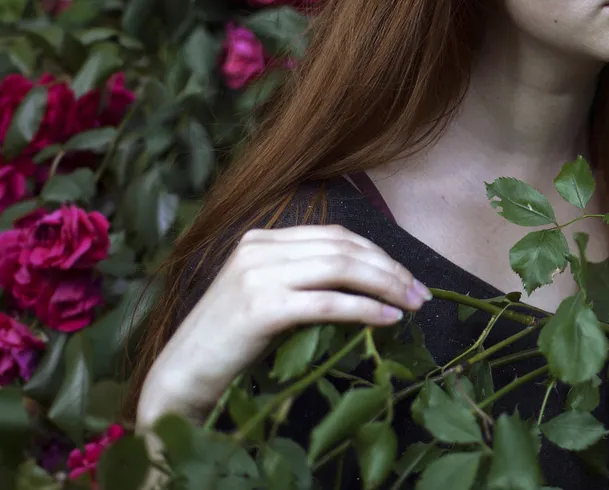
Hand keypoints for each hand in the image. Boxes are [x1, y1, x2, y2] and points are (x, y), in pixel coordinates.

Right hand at [137, 225, 428, 427]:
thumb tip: (371, 284)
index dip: (379, 254)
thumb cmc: (232, 344)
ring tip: (411, 305)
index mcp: (262, 240)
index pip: (336, 236)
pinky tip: (387, 319)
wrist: (182, 377)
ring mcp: (257, 276)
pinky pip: (328, 303)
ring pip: (340, 269)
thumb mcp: (270, 297)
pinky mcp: (260, 307)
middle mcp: (259, 249)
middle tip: (421, 293)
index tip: (409, 278)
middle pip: (344, 249)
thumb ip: (306, 280)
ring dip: (385, 286)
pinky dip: (364, 309)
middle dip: (390, 269)